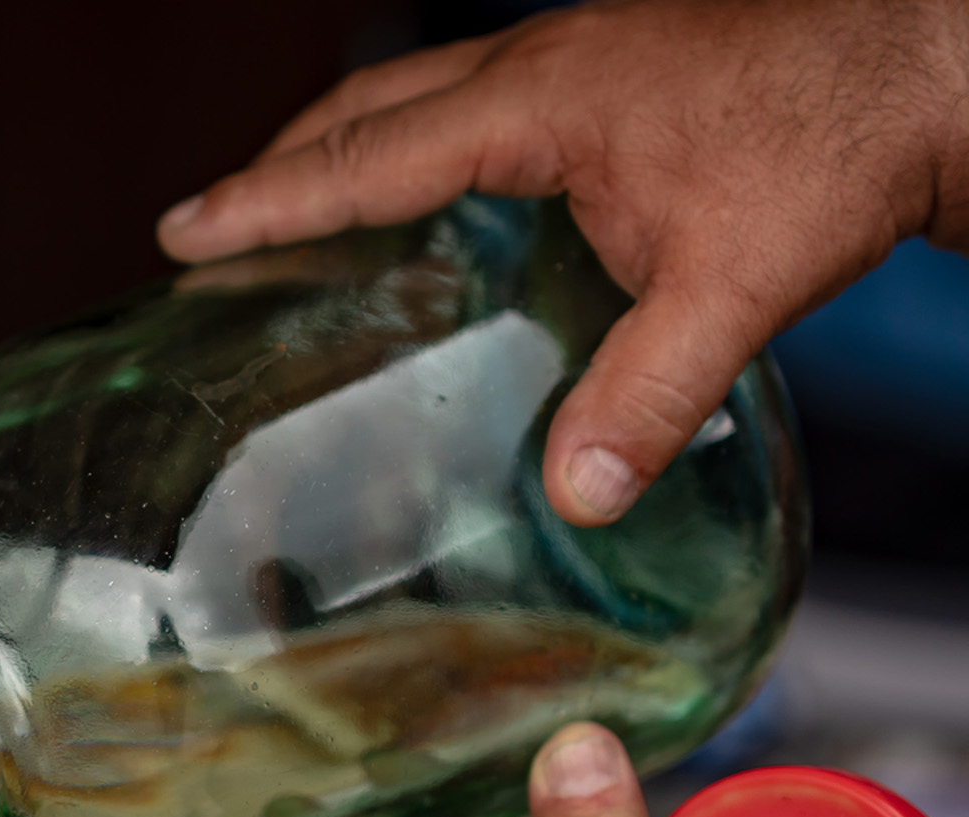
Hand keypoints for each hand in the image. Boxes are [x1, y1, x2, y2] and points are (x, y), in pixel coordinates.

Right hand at [158, 0, 968, 525]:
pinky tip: (432, 215)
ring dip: (346, 151)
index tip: (183, 229)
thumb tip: (575, 493)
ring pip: (418, 97)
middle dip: (281, 165)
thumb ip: (651, 389)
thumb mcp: (737, 278)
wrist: (934, 65)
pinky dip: (417, 152)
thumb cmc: (842, 136)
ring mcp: (575, 62)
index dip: (267, 198)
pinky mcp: (610, 80)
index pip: (366, 153)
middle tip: (213, 227)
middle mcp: (540, 64)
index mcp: (541, 98)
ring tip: (295, 219)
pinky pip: (473, 106)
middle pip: (367, 107)